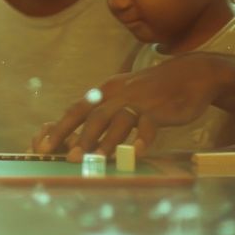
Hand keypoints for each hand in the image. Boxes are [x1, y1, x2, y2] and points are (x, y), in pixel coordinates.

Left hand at [34, 53, 226, 158]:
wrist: (190, 74)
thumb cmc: (152, 90)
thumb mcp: (124, 93)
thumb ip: (105, 110)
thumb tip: (80, 134)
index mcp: (106, 91)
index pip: (77, 109)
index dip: (60, 128)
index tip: (44, 146)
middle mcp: (119, 94)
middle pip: (94, 116)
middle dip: (80, 138)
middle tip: (69, 158)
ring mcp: (140, 101)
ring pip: (119, 121)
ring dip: (107, 142)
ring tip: (96, 160)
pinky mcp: (160, 109)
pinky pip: (149, 126)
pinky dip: (142, 140)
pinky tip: (136, 154)